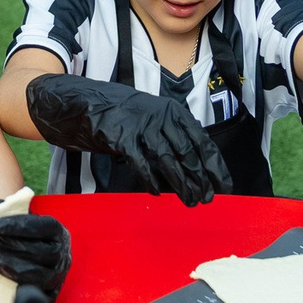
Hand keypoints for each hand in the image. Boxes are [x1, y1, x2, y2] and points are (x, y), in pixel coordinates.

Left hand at [0, 212, 69, 295]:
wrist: (37, 261)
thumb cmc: (26, 239)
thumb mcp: (22, 222)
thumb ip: (10, 211)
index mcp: (58, 232)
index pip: (44, 226)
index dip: (19, 225)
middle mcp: (63, 254)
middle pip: (41, 251)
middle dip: (11, 245)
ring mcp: (59, 275)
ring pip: (42, 274)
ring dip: (15, 267)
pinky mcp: (52, 294)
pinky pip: (40, 294)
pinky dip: (23, 287)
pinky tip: (6, 278)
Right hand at [25, 74, 233, 207]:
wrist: (78, 101)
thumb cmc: (117, 114)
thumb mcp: (148, 119)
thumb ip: (167, 138)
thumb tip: (190, 168)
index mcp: (172, 111)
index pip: (201, 140)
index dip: (215, 165)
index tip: (224, 185)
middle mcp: (160, 116)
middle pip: (188, 152)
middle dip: (201, 178)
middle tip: (208, 199)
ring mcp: (140, 124)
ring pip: (168, 159)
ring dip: (181, 183)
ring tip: (190, 201)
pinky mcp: (120, 135)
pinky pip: (140, 161)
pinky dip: (150, 178)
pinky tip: (156, 192)